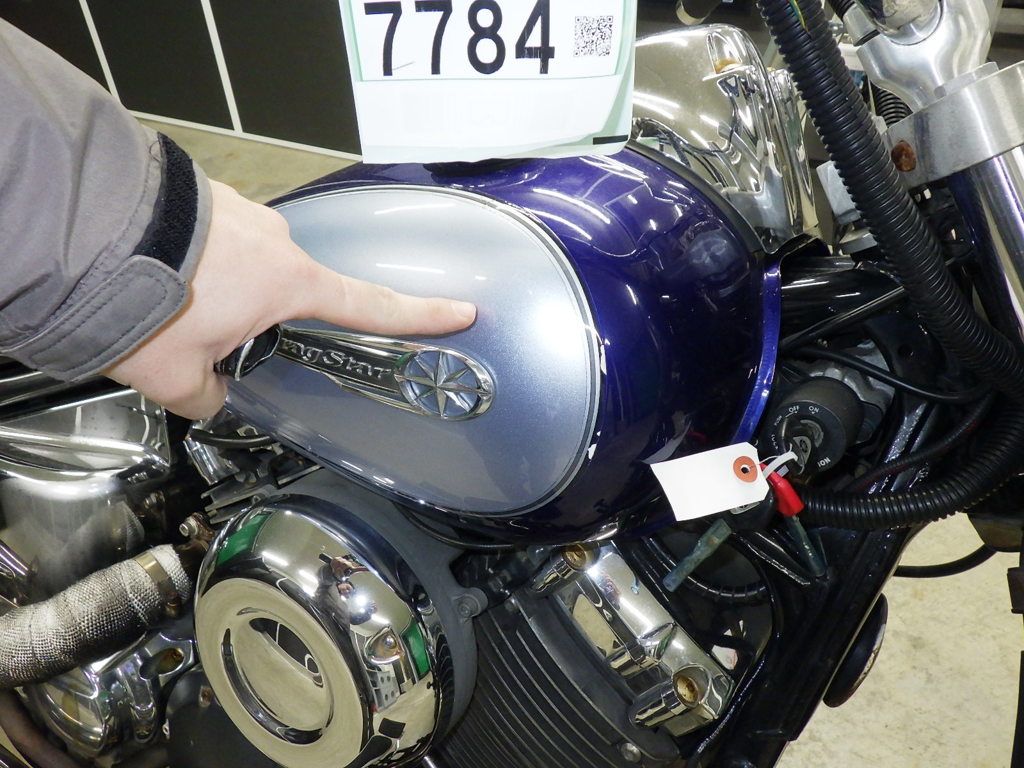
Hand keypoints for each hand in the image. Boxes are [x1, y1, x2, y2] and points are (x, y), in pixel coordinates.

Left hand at [105, 180, 475, 418]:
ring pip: (242, 264)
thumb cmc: (148, 300)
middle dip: (253, 315)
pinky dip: (192, 262)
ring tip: (169, 306)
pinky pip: (212, 239)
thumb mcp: (176, 374)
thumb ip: (207, 394)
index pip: (372, 306)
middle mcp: (275, 242)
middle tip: (208, 334)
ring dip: (215, 288)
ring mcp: (240, 211)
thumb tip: (210, 397)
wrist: (91, 230)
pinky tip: (158, 278)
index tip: (460, 310)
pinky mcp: (204, 197)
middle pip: (286, 291)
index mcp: (289, 285)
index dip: (421, 314)